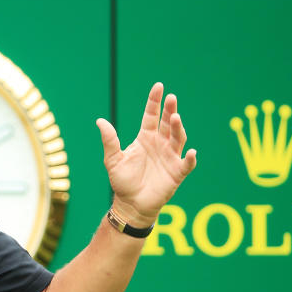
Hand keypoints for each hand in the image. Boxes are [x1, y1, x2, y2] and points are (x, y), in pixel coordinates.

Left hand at [97, 82, 196, 226]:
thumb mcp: (113, 159)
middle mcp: (160, 144)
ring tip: (175, 118)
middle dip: (169, 110)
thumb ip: (109, 141)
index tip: (159, 87)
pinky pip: (186, 164)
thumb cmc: (122, 182)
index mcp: (145, 138)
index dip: (155, 101)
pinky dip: (190, 158)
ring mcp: (170, 157)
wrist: (130, 204)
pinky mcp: (177, 173)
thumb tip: (99, 121)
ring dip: (177, 128)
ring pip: (178, 139)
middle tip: (171, 98)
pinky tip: (191, 152)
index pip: (152, 116)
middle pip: (167, 123)